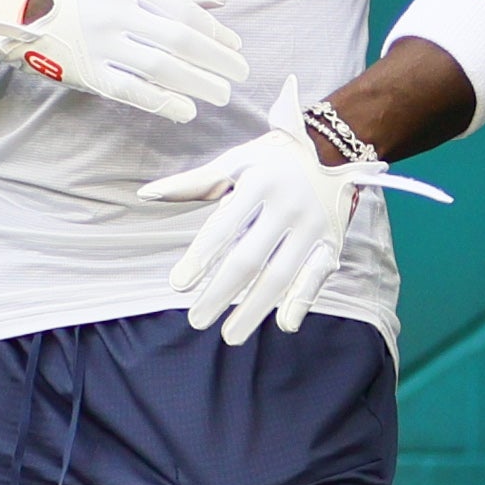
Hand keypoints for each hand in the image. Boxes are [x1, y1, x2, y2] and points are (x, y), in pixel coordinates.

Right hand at [0, 0, 247, 122]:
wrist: (15, 12)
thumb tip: (220, 1)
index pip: (184, 12)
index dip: (215, 33)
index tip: (236, 48)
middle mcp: (114, 12)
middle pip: (180, 40)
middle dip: (217, 60)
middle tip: (241, 75)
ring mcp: (99, 44)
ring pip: (161, 67)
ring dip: (198, 83)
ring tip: (222, 95)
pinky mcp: (86, 72)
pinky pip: (131, 91)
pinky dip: (163, 102)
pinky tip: (187, 111)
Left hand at [137, 74, 450, 344]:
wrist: (337, 149)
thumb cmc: (273, 159)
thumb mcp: (236, 161)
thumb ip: (194, 182)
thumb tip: (147, 194)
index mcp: (260, 182)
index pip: (223, 227)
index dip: (200, 258)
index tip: (178, 285)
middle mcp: (288, 205)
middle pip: (249, 259)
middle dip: (221, 293)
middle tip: (197, 320)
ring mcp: (313, 226)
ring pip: (281, 275)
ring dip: (254, 309)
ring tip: (230, 335)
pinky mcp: (332, 241)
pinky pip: (317, 276)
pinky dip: (303, 301)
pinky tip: (284, 324)